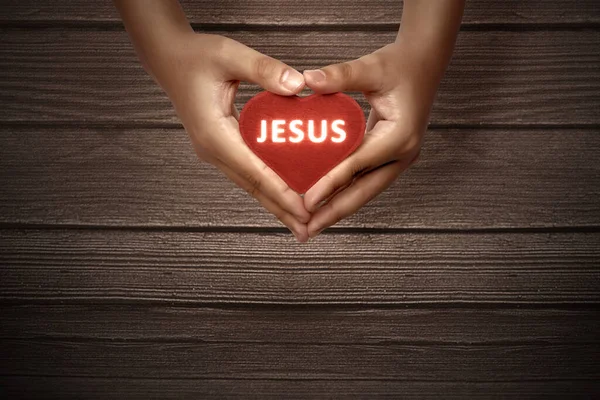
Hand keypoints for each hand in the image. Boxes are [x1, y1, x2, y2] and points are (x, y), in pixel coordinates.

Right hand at [149, 33, 310, 241]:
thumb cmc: (198, 56)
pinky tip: (282, 195)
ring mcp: (214, 151)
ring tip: (299, 222)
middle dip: (281, 210)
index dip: (280, 193)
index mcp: (215, 133)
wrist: (170, 59)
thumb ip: (264, 70)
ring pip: (249, 184)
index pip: (254, 171)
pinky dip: (266, 187)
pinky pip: (246, 173)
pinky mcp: (219, 148)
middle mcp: (213, 149)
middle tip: (307, 230)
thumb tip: (298, 85)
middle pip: (252, 187)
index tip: (304, 211)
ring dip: (274, 203)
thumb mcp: (231, 55)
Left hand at [302, 39, 444, 237]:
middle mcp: (402, 154)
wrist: (424, 63)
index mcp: (399, 136)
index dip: (330, 184)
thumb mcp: (370, 67)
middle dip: (333, 213)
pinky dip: (344, 192)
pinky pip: (365, 180)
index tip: (307, 202)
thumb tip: (307, 80)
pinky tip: (325, 200)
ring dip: (338, 208)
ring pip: (365, 191)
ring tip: (311, 224)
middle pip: (363, 192)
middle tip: (306, 232)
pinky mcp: (391, 156)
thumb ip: (340, 76)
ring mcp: (399, 158)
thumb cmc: (400, 65)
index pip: (357, 165)